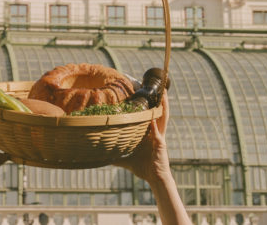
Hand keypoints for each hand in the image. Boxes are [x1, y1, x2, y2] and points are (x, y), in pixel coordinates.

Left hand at [114, 93, 191, 224]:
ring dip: (163, 106)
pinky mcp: (161, 145)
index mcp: (150, 134)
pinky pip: (157, 133)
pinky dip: (155, 126)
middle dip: (160, 100)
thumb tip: (103, 156)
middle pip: (160, 113)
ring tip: (163, 95)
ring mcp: (160, 138)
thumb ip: (117, 156)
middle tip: (160, 88)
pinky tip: (153, 119)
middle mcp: (156, 133)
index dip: (152, 105)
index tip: (147, 93)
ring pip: (163, 118)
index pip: (152, 116)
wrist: (155, 179)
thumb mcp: (127, 159)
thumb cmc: (143, 168)